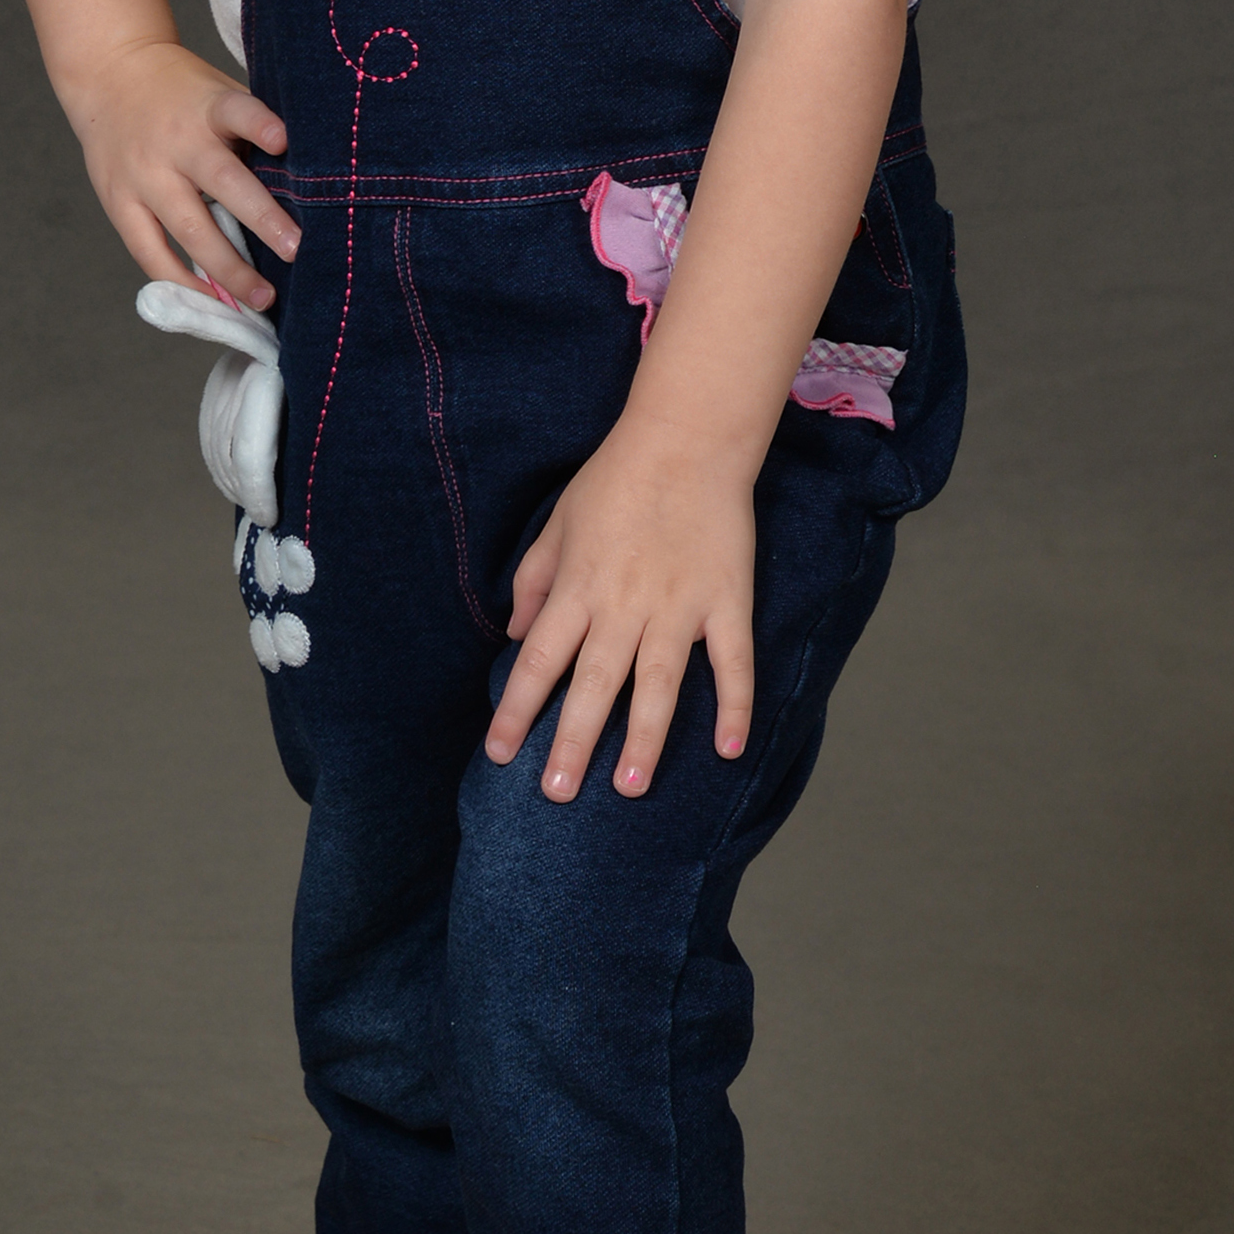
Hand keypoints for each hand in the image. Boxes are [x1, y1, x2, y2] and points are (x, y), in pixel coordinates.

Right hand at [67, 36, 300, 308]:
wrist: (108, 74)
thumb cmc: (182, 93)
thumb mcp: (218, 91)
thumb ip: (250, 128)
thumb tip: (303, 178)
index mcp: (208, 107)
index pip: (237, 111)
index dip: (261, 125)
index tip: (285, 141)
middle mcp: (176, 142)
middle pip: (222, 182)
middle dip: (262, 219)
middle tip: (296, 250)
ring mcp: (143, 175)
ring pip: (189, 229)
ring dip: (228, 269)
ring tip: (262, 298)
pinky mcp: (118, 202)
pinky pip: (150, 251)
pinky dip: (182, 279)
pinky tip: (212, 299)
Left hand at [484, 406, 755, 799]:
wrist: (686, 439)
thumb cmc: (615, 480)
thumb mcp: (557, 523)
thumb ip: (534, 581)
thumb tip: (513, 637)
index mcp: (579, 588)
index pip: (539, 662)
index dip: (517, 711)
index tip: (499, 755)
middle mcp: (624, 605)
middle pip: (593, 685)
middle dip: (572, 743)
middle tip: (555, 795)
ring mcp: (678, 607)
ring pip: (657, 684)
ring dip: (643, 738)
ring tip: (629, 788)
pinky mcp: (726, 601)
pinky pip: (731, 663)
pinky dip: (734, 706)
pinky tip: (729, 749)